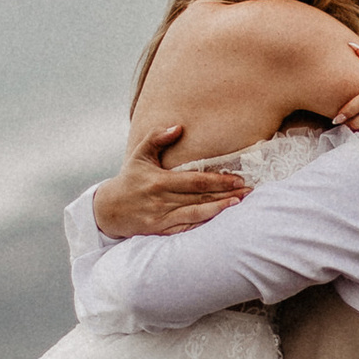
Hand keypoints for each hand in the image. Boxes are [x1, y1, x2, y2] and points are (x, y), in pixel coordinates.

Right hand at [92, 127, 249, 242]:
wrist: (109, 210)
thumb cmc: (129, 179)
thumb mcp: (139, 155)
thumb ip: (157, 138)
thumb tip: (178, 126)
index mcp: (159, 181)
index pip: (195, 181)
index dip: (218, 181)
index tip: (238, 179)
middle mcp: (162, 201)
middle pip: (200, 198)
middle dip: (226, 194)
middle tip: (249, 191)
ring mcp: (162, 219)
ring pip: (196, 215)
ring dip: (220, 210)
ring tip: (240, 205)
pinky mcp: (161, 232)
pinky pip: (187, 229)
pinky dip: (204, 225)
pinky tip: (220, 221)